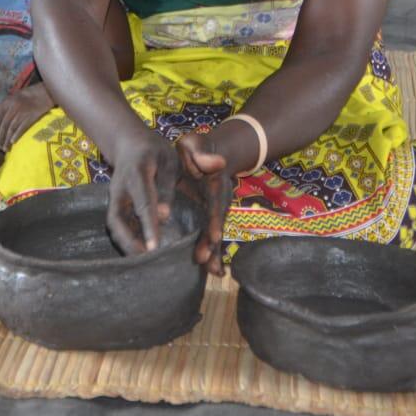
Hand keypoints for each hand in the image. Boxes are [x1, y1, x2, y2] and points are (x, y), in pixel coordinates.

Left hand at [0, 83, 53, 150]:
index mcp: (7, 103)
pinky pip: (22, 128)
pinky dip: (16, 135)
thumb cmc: (25, 96)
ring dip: (7, 139)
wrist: (42, 94)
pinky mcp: (30, 118)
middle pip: (4, 125)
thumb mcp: (11, 97)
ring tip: (4, 148)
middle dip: (0, 137)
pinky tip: (13, 142)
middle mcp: (13, 108)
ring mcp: (22, 113)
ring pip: (12, 128)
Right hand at [105, 131, 179, 254]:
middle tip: (144, 261)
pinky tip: (137, 252)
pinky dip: (124, 239)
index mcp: (137, 174)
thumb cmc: (153, 150)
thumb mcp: (168, 160)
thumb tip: (165, 217)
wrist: (128, 141)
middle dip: (127, 242)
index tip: (154, 248)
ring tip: (141, 262)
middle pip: (116, 219)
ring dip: (124, 244)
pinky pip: (116, 223)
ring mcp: (114, 196)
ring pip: (113, 224)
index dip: (148, 226)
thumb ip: (167, 187)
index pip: (143, 203)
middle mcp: (120, 188)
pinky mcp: (114, 203)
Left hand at [177, 130, 256, 275]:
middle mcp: (220, 199)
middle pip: (218, 223)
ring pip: (216, 233)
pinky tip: (212, 270)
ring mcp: (217, 209)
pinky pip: (211, 235)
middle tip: (203, 260)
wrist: (208, 152)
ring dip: (214, 252)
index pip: (215, 203)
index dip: (214, 220)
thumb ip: (202, 153)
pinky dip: (213, 252)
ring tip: (212, 272)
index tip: (214, 236)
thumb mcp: (196, 144)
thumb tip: (216, 162)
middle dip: (212, 243)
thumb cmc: (197, 148)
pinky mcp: (211, 216)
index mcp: (215, 183)